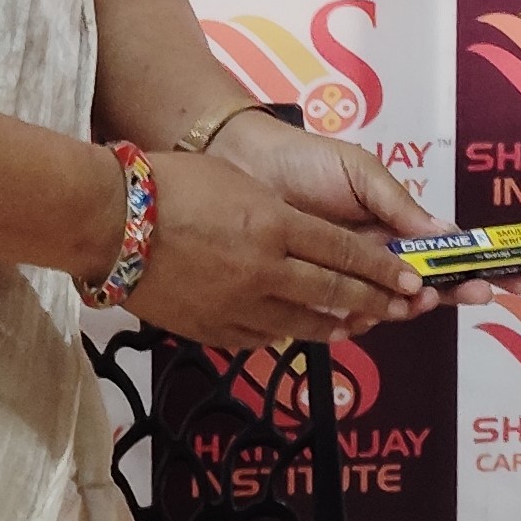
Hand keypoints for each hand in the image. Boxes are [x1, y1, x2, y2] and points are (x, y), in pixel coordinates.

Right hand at [122, 149, 427, 350]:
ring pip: (300, 322)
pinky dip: (281, 333)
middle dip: (373, 300)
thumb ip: (275, 214)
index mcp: (275, 225)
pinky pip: (258, 337)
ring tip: (357, 326)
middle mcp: (265, 268)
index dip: (381, 268)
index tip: (410, 279)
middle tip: (402, 308)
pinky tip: (291, 332)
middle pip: (332, 290)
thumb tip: (297, 237)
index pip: (344, 251)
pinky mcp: (211, 328)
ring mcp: (237, 304)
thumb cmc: (170, 183)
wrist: (110, 220)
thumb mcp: (236, 186)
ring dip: (334, 324)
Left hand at [210, 111, 490, 311]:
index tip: (514, 283)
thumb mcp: (363, 174)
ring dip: (405, 307)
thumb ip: (401, 207)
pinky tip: (361, 315)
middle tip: (452, 293)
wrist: (244, 166)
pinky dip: (358, 321)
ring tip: (410, 297)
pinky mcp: (313, 296)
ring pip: (388, 307)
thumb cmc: (307, 162)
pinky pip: (344, 319)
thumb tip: (451, 236)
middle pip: (425, 288)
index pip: (446, 254)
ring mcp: (347, 280)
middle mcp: (376, 259)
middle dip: (448, 294)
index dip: (479, 269)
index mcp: (396, 228)